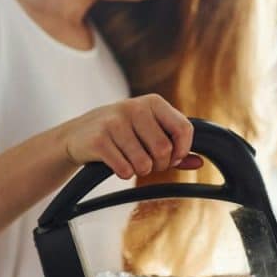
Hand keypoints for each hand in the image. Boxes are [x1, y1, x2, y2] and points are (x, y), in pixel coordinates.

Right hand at [61, 94, 202, 179]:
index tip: (173, 158)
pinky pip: (124, 169)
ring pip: (144, 163)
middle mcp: (134, 107)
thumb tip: (199, 162)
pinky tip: (116, 164)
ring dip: (140, 171)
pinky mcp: (99, 140)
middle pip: (164, 149)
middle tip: (149, 164)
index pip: (184, 128)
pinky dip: (123, 173)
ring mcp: (115, 122)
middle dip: (159, 165)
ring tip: (131, 162)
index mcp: (153, 102)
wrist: (77, 135)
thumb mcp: (148, 132)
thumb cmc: (121, 134)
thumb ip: (175, 147)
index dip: (182, 150)